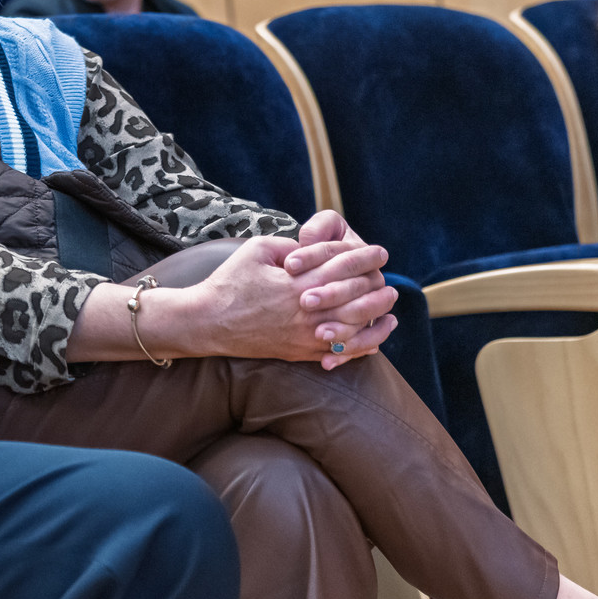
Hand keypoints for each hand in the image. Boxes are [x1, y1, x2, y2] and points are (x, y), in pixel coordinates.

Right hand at [191, 236, 397, 366]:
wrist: (207, 321)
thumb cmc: (229, 282)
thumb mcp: (256, 250)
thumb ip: (290, 246)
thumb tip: (315, 250)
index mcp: (297, 282)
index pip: (343, 266)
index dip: (366, 257)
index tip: (381, 251)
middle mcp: (306, 310)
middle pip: (356, 297)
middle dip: (377, 285)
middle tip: (388, 278)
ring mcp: (304, 335)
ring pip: (354, 327)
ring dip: (377, 315)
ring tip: (390, 306)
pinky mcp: (299, 352)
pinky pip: (339, 352)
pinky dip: (362, 346)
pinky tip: (375, 339)